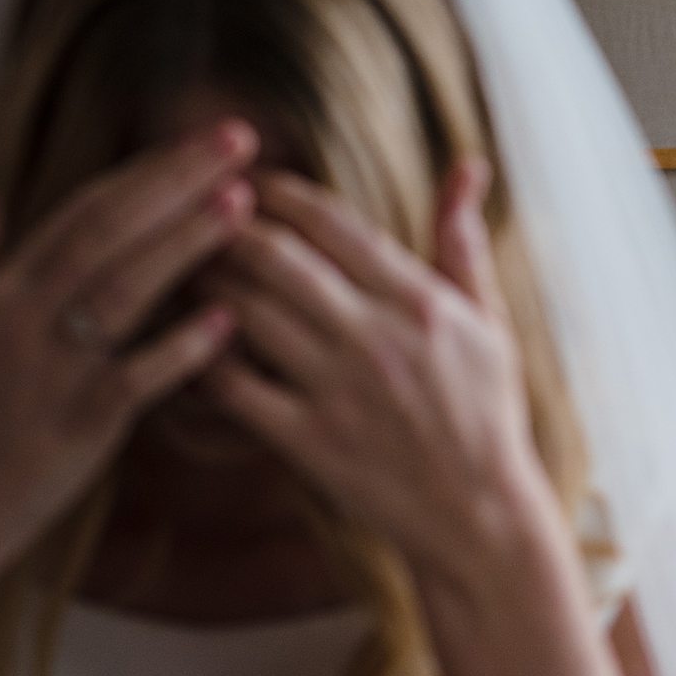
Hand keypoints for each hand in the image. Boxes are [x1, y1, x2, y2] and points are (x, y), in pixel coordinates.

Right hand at [0, 125, 254, 586]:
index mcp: (2, 291)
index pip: (83, 210)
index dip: (146, 171)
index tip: (204, 141)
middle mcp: (24, 318)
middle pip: (108, 232)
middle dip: (177, 181)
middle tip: (241, 141)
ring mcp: (52, 370)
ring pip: (124, 290)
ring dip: (185, 244)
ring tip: (244, 206)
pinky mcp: (78, 425)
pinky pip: (137, 378)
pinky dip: (182, 348)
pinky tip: (229, 319)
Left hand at [203, 162, 556, 576]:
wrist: (479, 513)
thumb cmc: (487, 413)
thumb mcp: (489, 323)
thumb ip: (462, 244)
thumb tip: (467, 163)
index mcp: (419, 302)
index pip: (333, 223)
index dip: (280, 192)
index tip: (252, 182)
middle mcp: (375, 338)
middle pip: (276, 257)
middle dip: (228, 227)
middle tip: (201, 219)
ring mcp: (338, 391)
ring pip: (246, 313)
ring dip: (206, 282)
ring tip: (186, 269)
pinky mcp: (309, 441)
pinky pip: (233, 387)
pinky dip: (202, 357)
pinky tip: (188, 339)